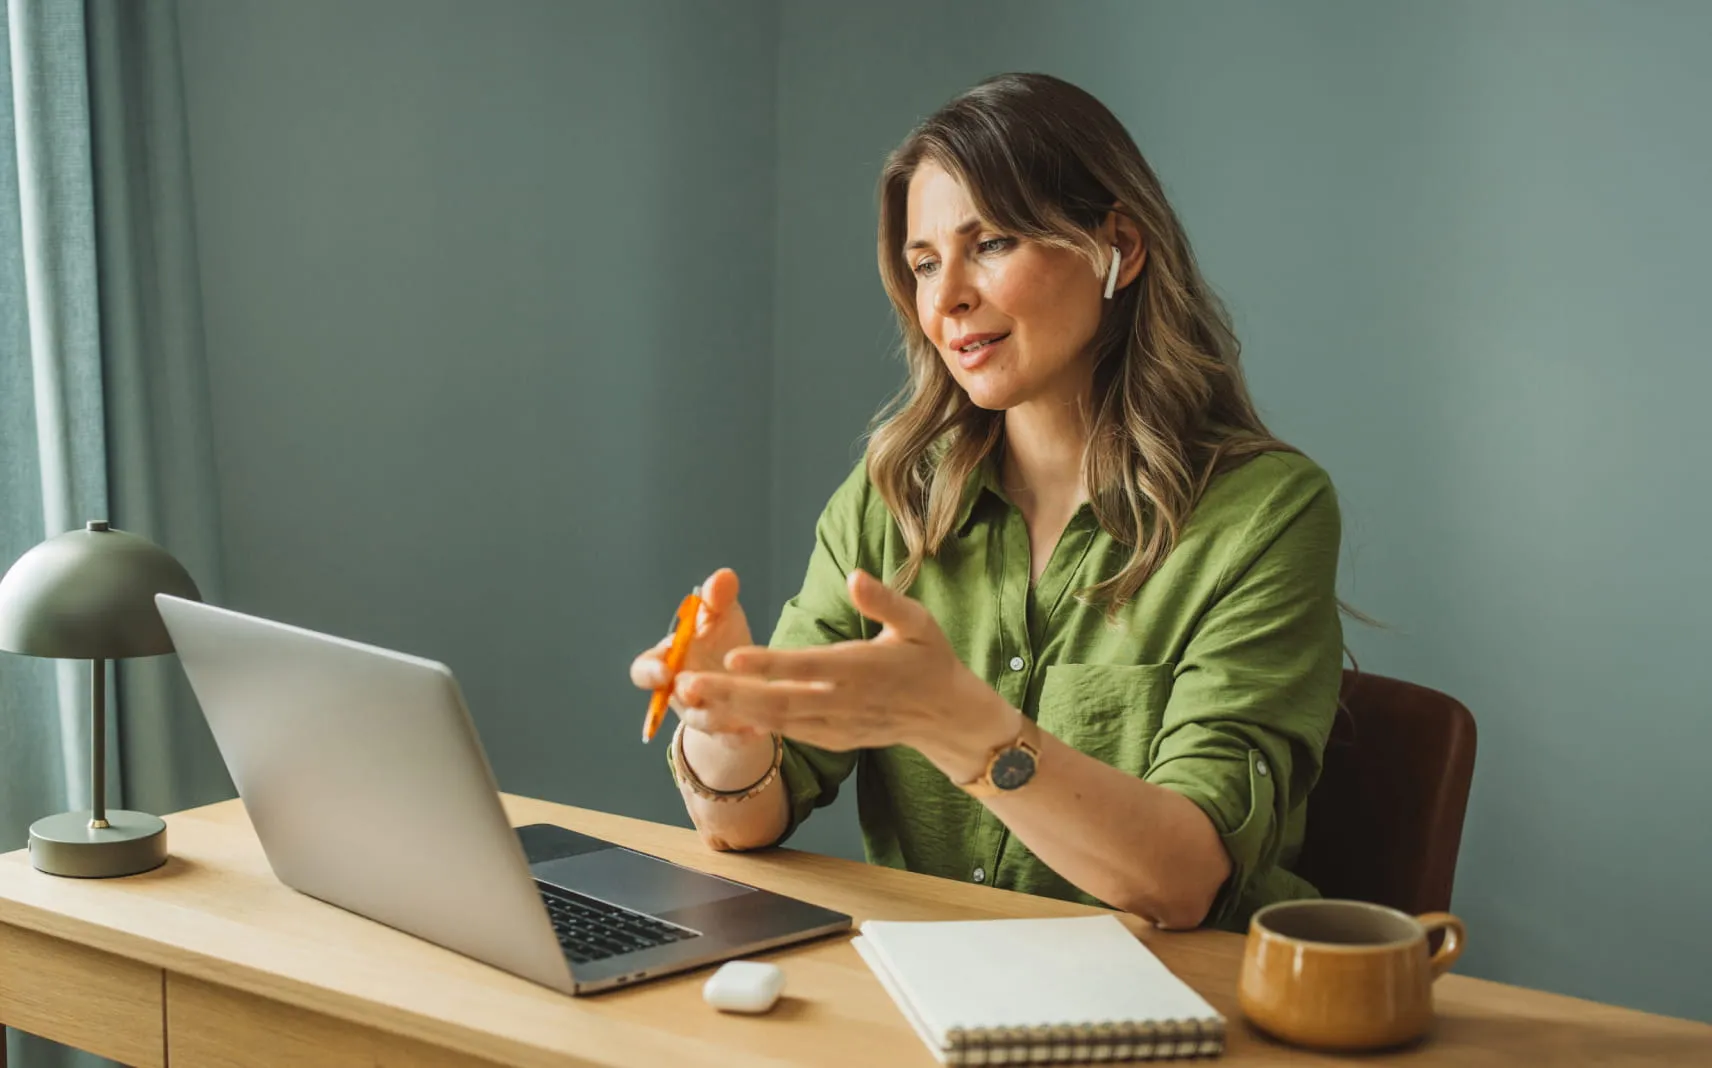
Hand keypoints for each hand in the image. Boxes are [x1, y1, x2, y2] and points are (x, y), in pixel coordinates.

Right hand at [629, 568, 761, 739]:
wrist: (744, 682)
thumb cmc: (723, 643)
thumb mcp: (722, 617)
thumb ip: (718, 599)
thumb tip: (724, 577)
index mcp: (669, 662)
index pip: (644, 671)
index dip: (649, 672)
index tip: (664, 670)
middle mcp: (680, 693)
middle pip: (675, 700)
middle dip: (686, 696)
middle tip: (694, 690)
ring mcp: (703, 715)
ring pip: (703, 721)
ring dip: (717, 717)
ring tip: (735, 711)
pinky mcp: (727, 733)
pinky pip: (731, 740)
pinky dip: (743, 736)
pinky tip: (759, 729)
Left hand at [674, 569, 1019, 775]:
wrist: (945, 714)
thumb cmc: (929, 658)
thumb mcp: (918, 622)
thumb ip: (885, 601)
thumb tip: (854, 577)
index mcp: (860, 669)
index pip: (806, 667)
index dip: (768, 665)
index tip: (731, 658)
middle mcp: (842, 702)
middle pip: (778, 701)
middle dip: (728, 695)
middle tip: (685, 685)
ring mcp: (834, 725)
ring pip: (775, 722)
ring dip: (730, 711)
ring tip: (688, 699)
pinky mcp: (831, 738)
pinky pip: (786, 733)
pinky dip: (751, 726)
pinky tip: (719, 714)